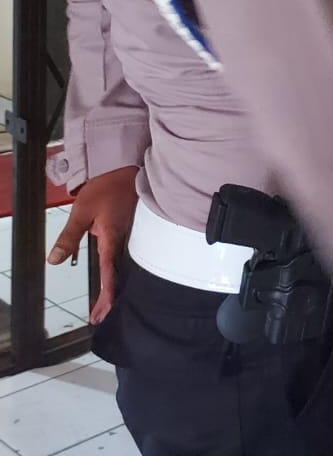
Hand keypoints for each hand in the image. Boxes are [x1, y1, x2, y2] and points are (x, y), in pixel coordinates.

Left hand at [47, 166, 137, 323]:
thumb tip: (53, 261)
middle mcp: (122, 240)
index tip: (100, 314)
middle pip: (118, 274)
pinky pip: (121, 254)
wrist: (125, 168)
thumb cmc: (105, 188)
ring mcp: (127, 234)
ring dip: (111, 285)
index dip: (105, 296)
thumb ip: (68, 238)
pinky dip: (115, 270)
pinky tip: (110, 275)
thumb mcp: (81, 213)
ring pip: (120, 265)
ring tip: (103, 303)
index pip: (109, 274)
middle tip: (99, 315)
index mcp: (112, 239)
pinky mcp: (126, 229)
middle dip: (109, 297)